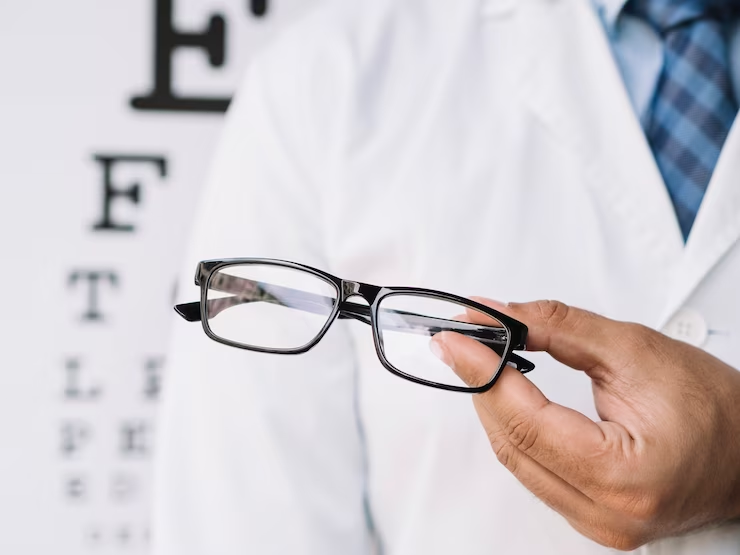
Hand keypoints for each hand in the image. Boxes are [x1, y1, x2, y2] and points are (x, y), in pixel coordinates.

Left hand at [430, 299, 739, 549]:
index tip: (455, 336)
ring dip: (493, 407)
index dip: (481, 372)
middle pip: (513, 443)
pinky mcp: (592, 518)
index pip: (525, 420)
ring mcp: (597, 523)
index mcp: (623, 475)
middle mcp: (607, 513)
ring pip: (517, 460)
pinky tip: (506, 397)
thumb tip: (499, 314)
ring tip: (478, 361)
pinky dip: (515, 430)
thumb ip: (558, 328)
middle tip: (460, 341)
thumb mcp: (635, 350)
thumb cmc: (714, 406)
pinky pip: (533, 472)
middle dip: (480, 385)